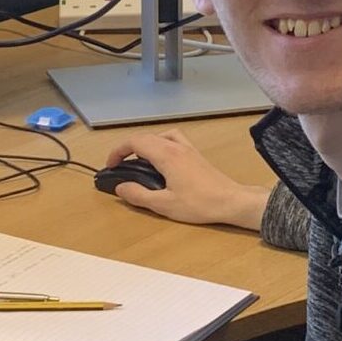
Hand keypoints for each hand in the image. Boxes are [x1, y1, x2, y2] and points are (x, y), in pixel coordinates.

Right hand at [103, 128, 270, 230]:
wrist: (230, 201)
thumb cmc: (199, 204)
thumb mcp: (164, 205)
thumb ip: (139, 195)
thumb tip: (121, 187)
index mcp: (166, 155)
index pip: (135, 142)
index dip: (118, 151)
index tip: (111, 165)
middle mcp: (176, 146)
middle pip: (146, 137)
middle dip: (128, 148)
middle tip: (120, 165)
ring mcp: (188, 148)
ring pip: (160, 135)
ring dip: (145, 144)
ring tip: (139, 161)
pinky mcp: (195, 154)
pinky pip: (173, 139)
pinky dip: (161, 144)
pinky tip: (162, 159)